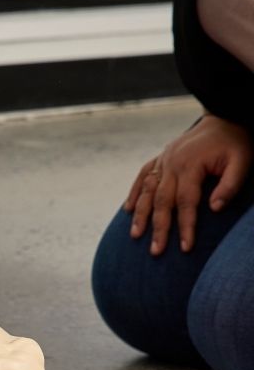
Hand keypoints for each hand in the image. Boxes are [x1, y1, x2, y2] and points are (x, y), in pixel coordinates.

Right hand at [125, 114, 251, 254]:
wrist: (224, 118)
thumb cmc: (235, 142)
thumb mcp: (243, 161)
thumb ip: (230, 185)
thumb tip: (214, 209)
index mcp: (190, 165)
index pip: (186, 202)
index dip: (186, 226)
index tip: (185, 248)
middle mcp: (171, 163)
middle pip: (162, 201)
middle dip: (158, 228)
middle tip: (155, 251)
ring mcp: (163, 160)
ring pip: (147, 191)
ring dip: (140, 215)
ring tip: (135, 235)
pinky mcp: (160, 158)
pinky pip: (142, 177)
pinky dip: (134, 193)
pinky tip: (128, 210)